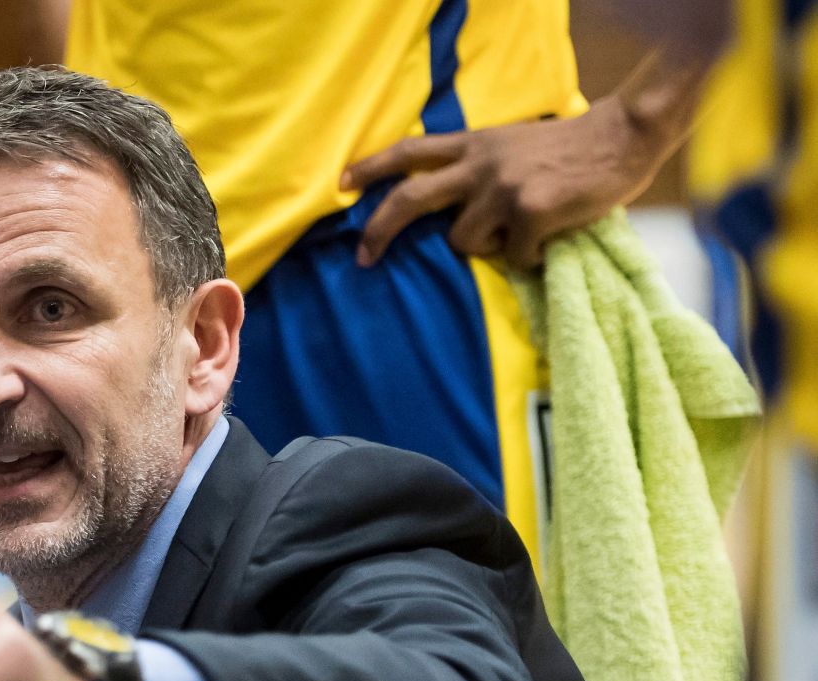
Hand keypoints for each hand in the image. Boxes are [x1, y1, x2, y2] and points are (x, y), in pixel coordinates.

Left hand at [343, 86, 685, 269]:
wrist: (624, 136)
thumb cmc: (568, 150)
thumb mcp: (511, 146)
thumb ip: (476, 169)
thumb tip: (445, 215)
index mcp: (475, 144)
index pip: (411, 150)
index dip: (373, 167)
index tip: (342, 184)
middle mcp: (480, 163)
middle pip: (410, 199)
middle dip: (379, 230)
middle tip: (363, 257)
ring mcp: (503, 188)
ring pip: (464, 242)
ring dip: (489, 247)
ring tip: (523, 229)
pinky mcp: (530, 211)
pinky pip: (512, 258)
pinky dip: (529, 258)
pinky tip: (550, 238)